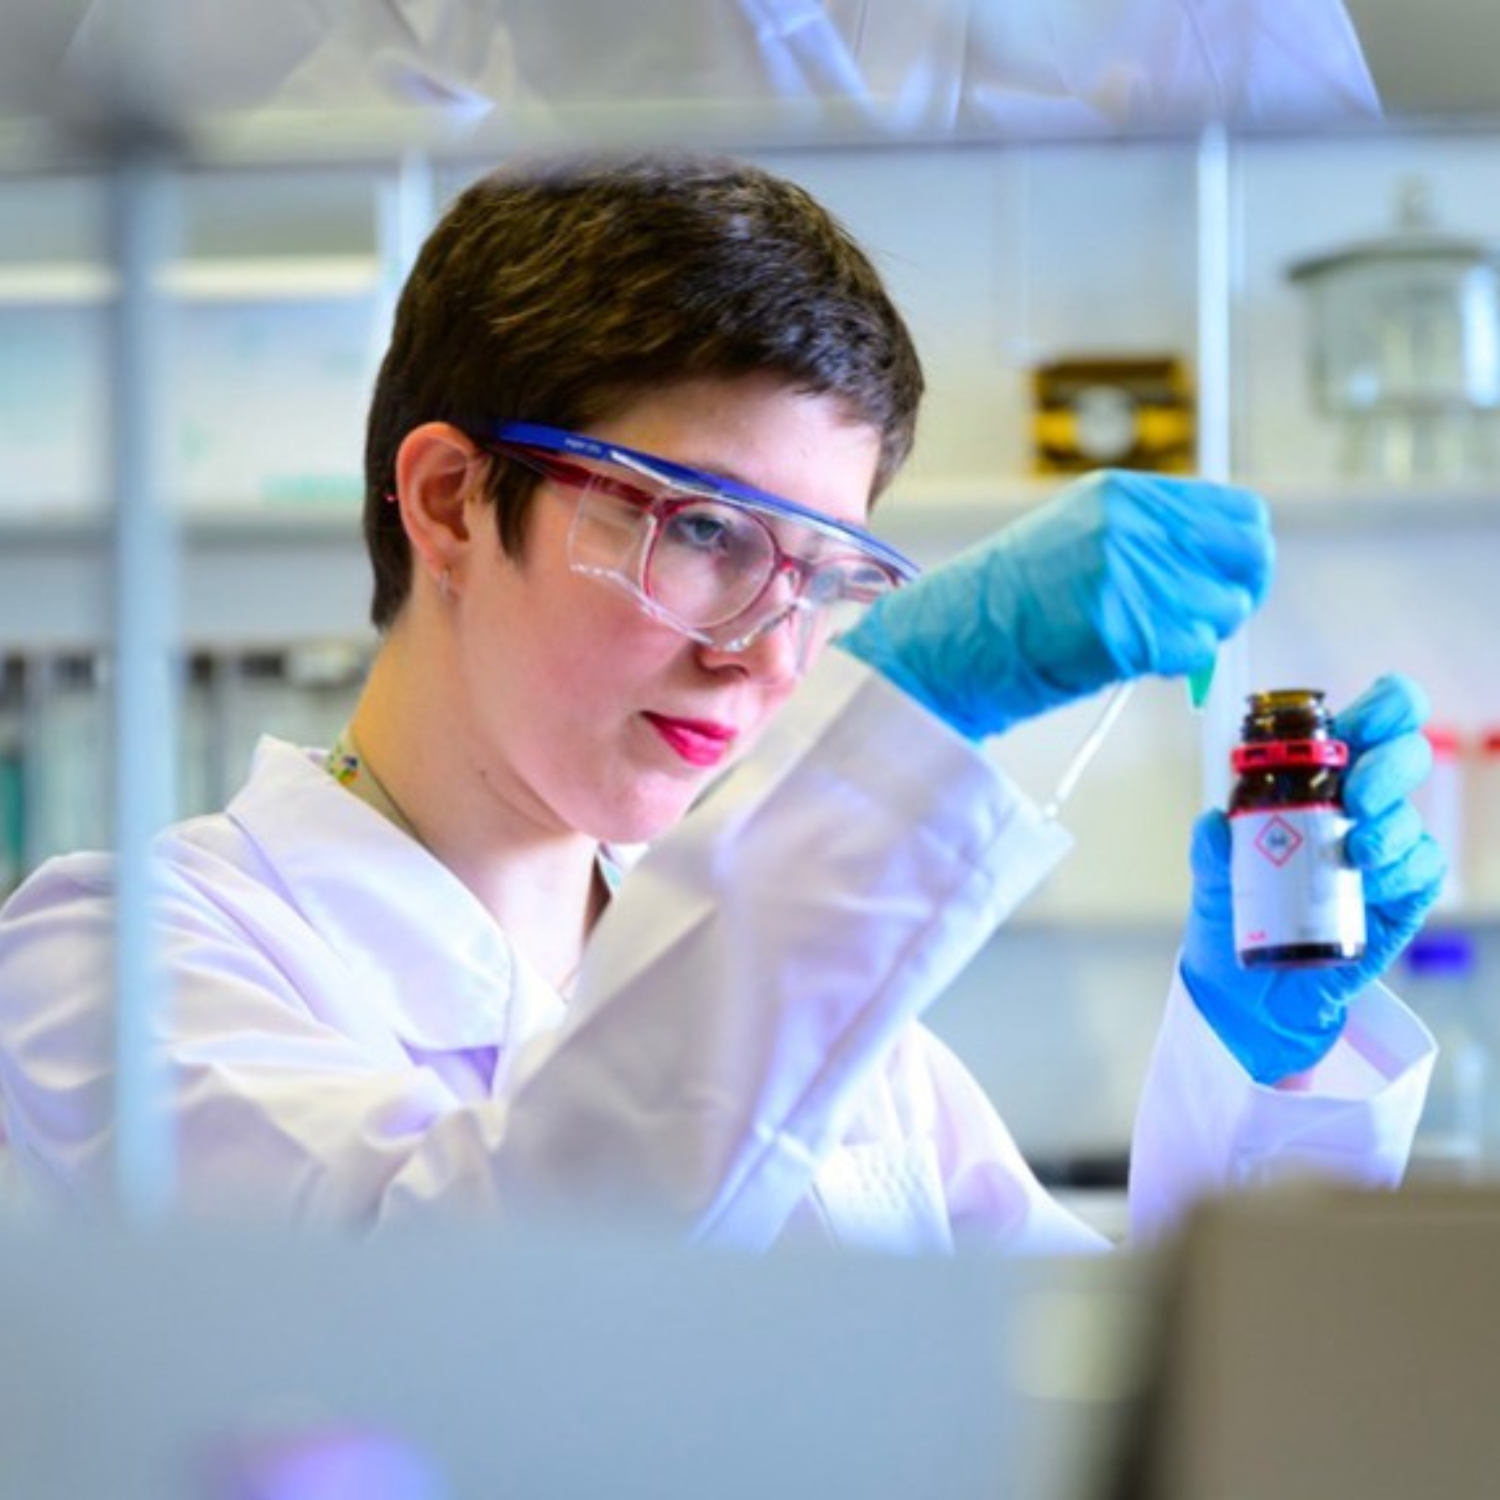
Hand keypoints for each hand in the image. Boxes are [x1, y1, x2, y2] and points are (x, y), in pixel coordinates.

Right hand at [837, 470, 1272, 738]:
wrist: (952, 638)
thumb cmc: (1010, 597)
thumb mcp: (1079, 535)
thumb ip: (1148, 539)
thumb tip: (1220, 569)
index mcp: (1124, 495)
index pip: (1240, 514)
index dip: (1244, 554)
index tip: (1230, 580)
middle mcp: (1131, 527)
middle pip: (1246, 558)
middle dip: (1235, 594)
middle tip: (1207, 619)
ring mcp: (1126, 577)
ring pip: (1222, 610)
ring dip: (1200, 634)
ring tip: (1151, 641)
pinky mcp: (1122, 630)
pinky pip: (1191, 652)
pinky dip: (1176, 664)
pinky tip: (1135, 660)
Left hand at [1182, 673, 1447, 1083]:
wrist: (1246, 991)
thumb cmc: (1232, 913)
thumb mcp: (1212, 874)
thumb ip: (1213, 846)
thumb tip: (1216, 822)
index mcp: (1316, 777)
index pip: (1372, 721)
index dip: (1381, 707)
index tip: (1356, 726)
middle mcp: (1360, 805)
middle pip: (1406, 755)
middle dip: (1387, 766)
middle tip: (1355, 796)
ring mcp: (1385, 849)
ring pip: (1413, 815)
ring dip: (1389, 826)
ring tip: (1354, 853)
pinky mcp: (1402, 896)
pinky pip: (1421, 868)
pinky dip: (1399, 870)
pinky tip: (1368, 883)